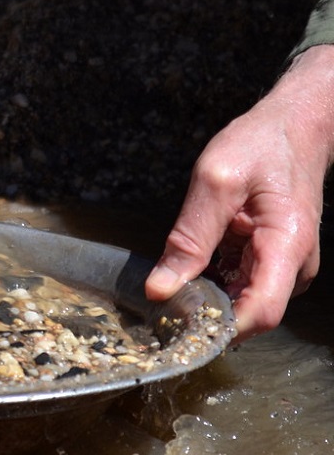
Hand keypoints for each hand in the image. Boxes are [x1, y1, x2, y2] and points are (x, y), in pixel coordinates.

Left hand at [145, 45, 333, 340]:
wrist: (295, 124)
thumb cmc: (260, 144)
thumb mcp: (214, 183)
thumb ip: (188, 239)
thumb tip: (159, 289)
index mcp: (285, 246)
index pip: (259, 313)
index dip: (220, 330)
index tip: (178, 328)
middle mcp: (293, 265)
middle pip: (250, 316)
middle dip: (207, 319)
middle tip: (163, 309)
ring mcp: (285, 265)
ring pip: (243, 304)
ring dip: (209, 303)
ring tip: (172, 287)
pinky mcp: (272, 260)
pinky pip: (241, 286)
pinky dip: (215, 285)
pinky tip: (191, 272)